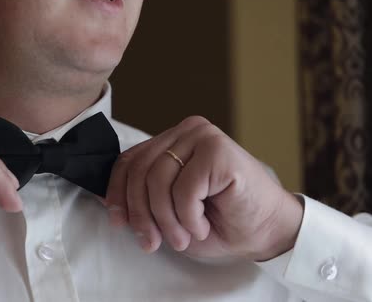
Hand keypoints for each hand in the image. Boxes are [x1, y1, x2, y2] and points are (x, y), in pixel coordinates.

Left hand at [105, 116, 303, 260]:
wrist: (267, 231)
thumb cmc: (218, 221)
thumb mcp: (168, 212)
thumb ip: (142, 199)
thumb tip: (106, 200)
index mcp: (171, 141)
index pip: (129, 161)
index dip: (117, 193)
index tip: (118, 221)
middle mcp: (186, 132)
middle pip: (140, 170)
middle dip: (140, 213)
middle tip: (151, 242)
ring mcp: (203, 136)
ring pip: (158, 180)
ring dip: (166, 220)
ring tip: (183, 237)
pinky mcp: (219, 148)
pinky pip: (184, 188)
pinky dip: (188, 216)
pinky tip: (202, 224)